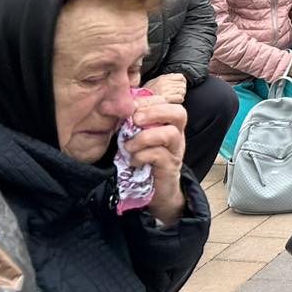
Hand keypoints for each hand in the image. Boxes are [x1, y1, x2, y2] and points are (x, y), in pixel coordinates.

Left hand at [128, 94, 187, 225]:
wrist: (156, 190)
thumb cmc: (143, 160)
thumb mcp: (137, 137)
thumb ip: (131, 123)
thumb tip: (112, 106)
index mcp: (167, 123)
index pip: (166, 102)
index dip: (147, 101)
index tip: (128, 108)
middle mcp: (177, 134)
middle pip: (179, 113)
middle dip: (154, 112)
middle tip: (135, 120)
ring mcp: (176, 151)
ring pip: (170, 134)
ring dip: (145, 137)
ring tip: (129, 146)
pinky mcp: (170, 167)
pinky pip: (160, 155)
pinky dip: (142, 156)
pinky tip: (133, 161)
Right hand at [148, 73, 187, 103]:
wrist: (140, 104)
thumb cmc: (146, 95)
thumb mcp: (153, 83)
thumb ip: (165, 80)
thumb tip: (175, 77)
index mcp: (162, 78)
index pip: (181, 77)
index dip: (181, 83)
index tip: (178, 87)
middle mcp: (164, 82)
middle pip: (183, 84)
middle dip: (181, 90)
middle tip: (174, 95)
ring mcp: (165, 90)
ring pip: (182, 91)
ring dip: (180, 96)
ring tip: (172, 99)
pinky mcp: (166, 98)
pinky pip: (180, 97)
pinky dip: (178, 101)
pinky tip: (172, 102)